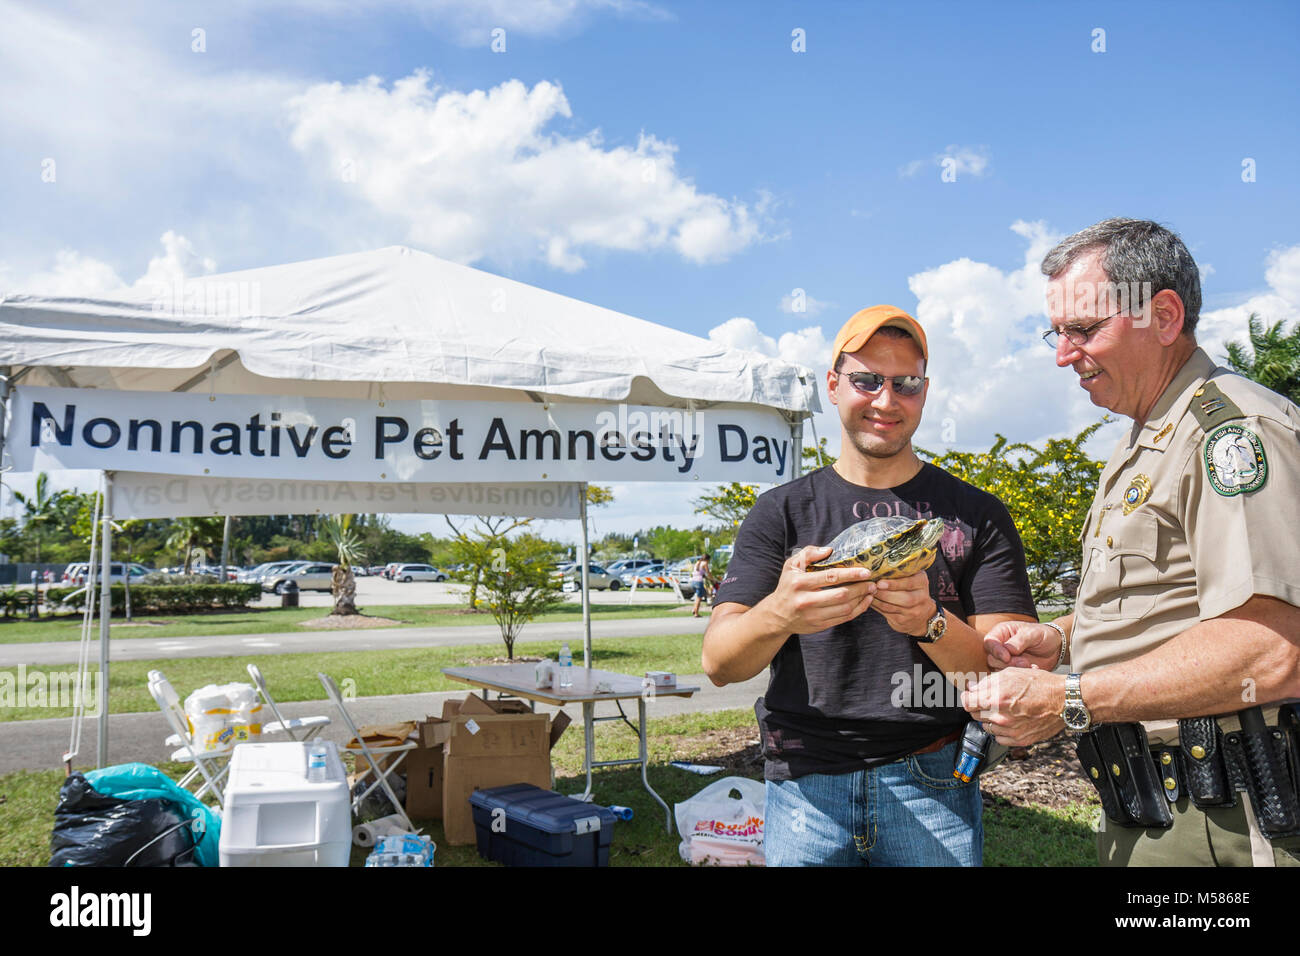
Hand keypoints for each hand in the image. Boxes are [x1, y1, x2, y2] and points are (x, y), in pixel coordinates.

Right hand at [761, 546, 876, 634]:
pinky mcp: (819, 626)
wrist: (777, 615)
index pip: (830, 577)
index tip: (866, 572)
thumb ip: (808, 553)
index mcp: (800, 583)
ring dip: (861, 599)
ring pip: (844, 608)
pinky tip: (864, 601)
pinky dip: (858, 610)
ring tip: (871, 591)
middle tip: (873, 582)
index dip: (851, 574)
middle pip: (841, 595)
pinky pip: (844, 618)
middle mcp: (806, 600)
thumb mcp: (791, 566)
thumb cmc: (788, 586)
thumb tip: (829, 550)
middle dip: (860, 588)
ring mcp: (813, 615)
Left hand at [870, 571, 935, 636]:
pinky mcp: (904, 621)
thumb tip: (877, 567)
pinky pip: (887, 614)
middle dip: (884, 593)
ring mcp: (914, 611)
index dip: (894, 584)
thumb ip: (900, 572)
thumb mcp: (911, 578)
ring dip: (878, 600)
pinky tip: (871, 601)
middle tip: (871, 588)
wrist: (922, 615)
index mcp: (922, 582)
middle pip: (903, 598)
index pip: (909, 583)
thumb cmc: (911, 590)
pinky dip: (877, 607)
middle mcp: (921, 598)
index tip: (880, 582)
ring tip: (869, 593)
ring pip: (892, 607)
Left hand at [961, 669, 1065, 746]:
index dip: (967, 697)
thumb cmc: (1040, 684)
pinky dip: (1001, 730)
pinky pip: (999, 738)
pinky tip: (1010, 720)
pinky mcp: (1020, 740)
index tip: (970, 696)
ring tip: (1003, 709)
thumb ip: (987, 683)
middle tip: (989, 700)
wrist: (1065, 700)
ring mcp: (1010, 730)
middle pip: (975, 715)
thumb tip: (972, 688)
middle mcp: (1001, 716)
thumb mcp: (1011, 674)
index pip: (967, 703)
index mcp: (997, 698)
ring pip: (986, 727)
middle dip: (979, 707)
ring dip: (990, 719)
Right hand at [983, 620, 1062, 670]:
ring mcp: (1005, 659)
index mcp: (1001, 632)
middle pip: (992, 658)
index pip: (990, 642)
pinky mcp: (1012, 669)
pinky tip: (1033, 669)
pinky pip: (1010, 676)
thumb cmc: (1042, 635)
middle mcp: (1000, 646)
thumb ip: (1020, 640)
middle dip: (1008, 662)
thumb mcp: (1033, 633)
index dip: (996, 651)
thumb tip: (1008, 649)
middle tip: (1025, 662)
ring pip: (999, 669)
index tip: (1007, 657)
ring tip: (1030, 665)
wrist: (1055, 647)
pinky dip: (1020, 675)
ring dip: (1015, 669)